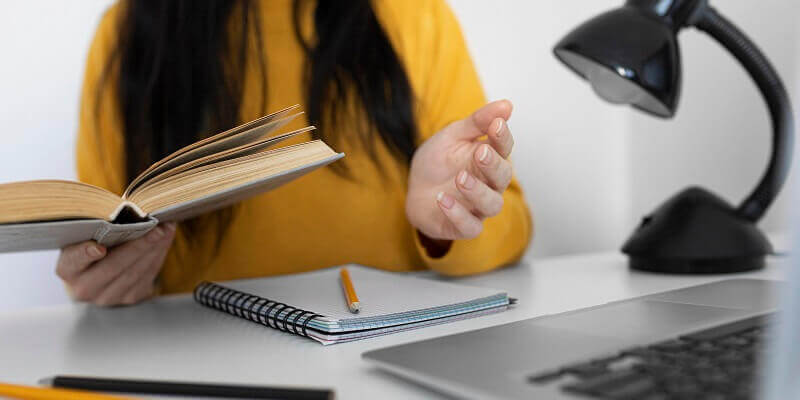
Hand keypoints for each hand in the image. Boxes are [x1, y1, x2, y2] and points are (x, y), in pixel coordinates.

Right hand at [56, 223, 175, 305]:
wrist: (97, 274)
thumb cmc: (93, 244)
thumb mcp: (88, 236)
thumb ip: (101, 226)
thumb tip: (132, 211)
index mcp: (68, 269)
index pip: (74, 261)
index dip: (85, 254)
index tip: (99, 248)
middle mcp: (84, 288)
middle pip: (113, 267)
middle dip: (137, 245)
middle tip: (156, 228)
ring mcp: (107, 297)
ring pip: (134, 273)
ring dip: (153, 249)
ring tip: (165, 230)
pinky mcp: (129, 299)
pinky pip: (147, 277)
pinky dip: (158, 256)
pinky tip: (164, 240)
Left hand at [407, 100, 514, 240]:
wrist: (415, 187)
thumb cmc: (439, 160)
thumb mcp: (453, 135)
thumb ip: (478, 122)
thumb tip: (507, 105)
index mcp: (489, 159)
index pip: (504, 148)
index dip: (503, 137)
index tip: (497, 123)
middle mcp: (489, 184)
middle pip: (503, 177)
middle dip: (493, 165)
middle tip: (480, 153)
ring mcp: (477, 206)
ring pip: (491, 204)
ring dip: (478, 191)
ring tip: (460, 178)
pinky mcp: (462, 225)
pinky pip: (470, 226)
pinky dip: (458, 214)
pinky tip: (443, 199)